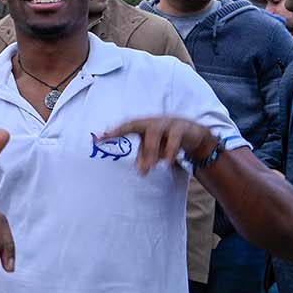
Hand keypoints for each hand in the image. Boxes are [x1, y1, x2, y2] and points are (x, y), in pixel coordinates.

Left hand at [100, 117, 214, 174]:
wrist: (193, 133)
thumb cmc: (167, 139)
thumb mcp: (154, 149)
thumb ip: (145, 157)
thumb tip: (141, 171)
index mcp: (143, 125)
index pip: (125, 126)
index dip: (113, 131)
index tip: (99, 138)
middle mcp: (152, 121)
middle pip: (135, 124)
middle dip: (122, 130)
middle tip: (113, 139)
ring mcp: (167, 122)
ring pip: (154, 133)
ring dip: (150, 151)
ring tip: (148, 168)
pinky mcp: (181, 128)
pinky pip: (174, 139)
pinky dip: (170, 151)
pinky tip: (168, 163)